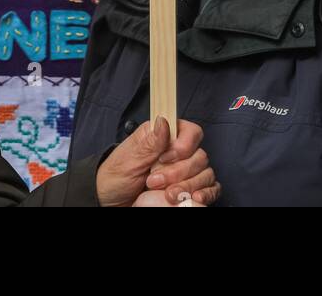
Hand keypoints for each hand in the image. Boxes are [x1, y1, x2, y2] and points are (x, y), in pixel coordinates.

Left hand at [94, 117, 219, 206]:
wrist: (111, 201)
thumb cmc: (116, 177)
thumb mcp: (129, 159)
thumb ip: (150, 142)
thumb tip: (164, 120)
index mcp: (162, 137)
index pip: (191, 132)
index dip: (184, 146)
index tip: (165, 159)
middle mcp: (176, 153)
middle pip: (199, 156)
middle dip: (179, 172)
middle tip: (154, 181)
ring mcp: (185, 172)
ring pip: (206, 173)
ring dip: (188, 185)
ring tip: (167, 195)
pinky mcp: (188, 189)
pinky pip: (210, 188)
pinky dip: (206, 193)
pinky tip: (195, 198)